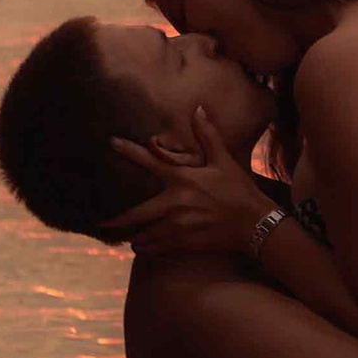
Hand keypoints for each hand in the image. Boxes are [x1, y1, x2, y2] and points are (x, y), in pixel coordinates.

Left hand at [110, 103, 276, 257]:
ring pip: (146, 234)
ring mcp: (178, 226)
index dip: (128, 150)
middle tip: (102, 223)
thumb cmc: (240, 191)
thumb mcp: (224, 161)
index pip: (150, 161)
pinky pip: (159, 248)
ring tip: (128, 239)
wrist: (255, 225)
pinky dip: (150, 249)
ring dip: (135, 237)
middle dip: (118, 220)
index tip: (111, 143)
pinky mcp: (184, 243)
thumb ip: (207, 136)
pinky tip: (145, 248)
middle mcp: (175, 204)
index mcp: (182, 179)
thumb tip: (198, 109)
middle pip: (136, 214)